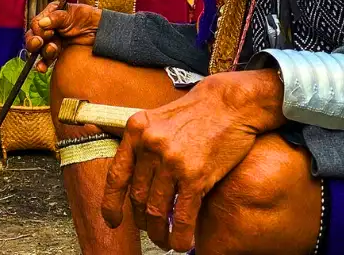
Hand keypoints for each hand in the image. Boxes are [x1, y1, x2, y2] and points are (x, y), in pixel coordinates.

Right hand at [24, 2, 100, 70]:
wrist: (102, 32)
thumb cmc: (88, 18)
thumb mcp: (73, 13)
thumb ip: (57, 17)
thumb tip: (42, 23)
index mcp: (50, 15)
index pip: (36, 23)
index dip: (39, 29)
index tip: (49, 32)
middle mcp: (48, 28)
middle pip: (33, 37)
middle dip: (35, 41)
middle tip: (41, 42)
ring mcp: (52, 41)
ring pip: (39, 49)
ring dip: (43, 51)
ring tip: (53, 49)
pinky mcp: (57, 53)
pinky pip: (46, 60)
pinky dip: (42, 64)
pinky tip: (41, 68)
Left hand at [102, 71, 285, 251]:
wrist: (231, 102)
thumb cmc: (199, 110)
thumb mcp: (160, 118)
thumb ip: (145, 143)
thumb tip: (137, 178)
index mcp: (137, 130)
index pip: (116, 175)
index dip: (112, 203)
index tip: (114, 220)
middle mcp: (150, 145)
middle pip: (138, 197)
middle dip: (142, 220)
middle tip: (150, 229)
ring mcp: (171, 161)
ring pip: (156, 210)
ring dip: (159, 232)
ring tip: (165, 240)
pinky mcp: (195, 174)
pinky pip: (181, 215)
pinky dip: (179, 235)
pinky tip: (181, 242)